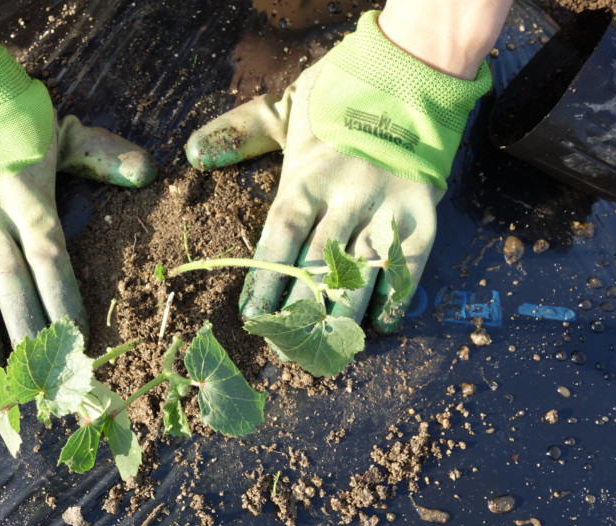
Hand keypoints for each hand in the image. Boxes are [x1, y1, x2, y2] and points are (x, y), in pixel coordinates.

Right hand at [0, 1, 154, 364]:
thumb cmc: (6, 112)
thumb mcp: (58, 131)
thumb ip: (101, 156)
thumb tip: (147, 173)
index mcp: (28, 193)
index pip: (51, 260)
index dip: (65, 306)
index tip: (78, 351)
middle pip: (12, 283)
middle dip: (29, 338)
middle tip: (43, 386)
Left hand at [186, 10, 490, 333]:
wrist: (409, 84)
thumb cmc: (336, 106)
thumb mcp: (284, 115)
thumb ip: (241, 135)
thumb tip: (193, 152)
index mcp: (306, 177)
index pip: (280, 238)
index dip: (264, 282)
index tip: (251, 318)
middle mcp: (346, 198)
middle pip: (317, 268)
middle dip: (298, 313)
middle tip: (284, 349)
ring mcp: (385, 210)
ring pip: (360, 277)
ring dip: (341, 319)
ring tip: (325, 352)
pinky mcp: (421, 218)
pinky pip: (407, 269)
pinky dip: (394, 300)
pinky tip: (378, 327)